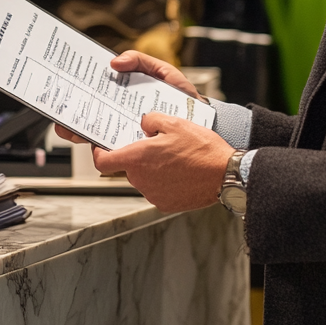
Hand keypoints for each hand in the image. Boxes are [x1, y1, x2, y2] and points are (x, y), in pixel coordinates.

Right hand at [53, 50, 199, 143]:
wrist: (202, 121)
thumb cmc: (181, 95)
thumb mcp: (162, 70)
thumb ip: (140, 60)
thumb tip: (115, 62)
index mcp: (121, 93)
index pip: (92, 90)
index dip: (75, 87)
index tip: (63, 82)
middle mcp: (118, 113)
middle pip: (85, 113)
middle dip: (68, 111)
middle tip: (62, 107)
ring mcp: (124, 131)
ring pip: (93, 133)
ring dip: (79, 131)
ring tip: (73, 126)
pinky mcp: (133, 148)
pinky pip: (113, 149)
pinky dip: (101, 146)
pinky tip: (95, 141)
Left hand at [91, 112, 234, 212]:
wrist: (225, 174)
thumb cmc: (201, 149)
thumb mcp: (174, 122)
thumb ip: (151, 119)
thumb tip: (145, 123)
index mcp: (137, 159)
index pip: (102, 162)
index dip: (99, 154)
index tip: (102, 147)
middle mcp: (141, 180)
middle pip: (127, 168)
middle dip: (137, 156)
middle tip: (155, 145)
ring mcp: (153, 194)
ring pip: (143, 178)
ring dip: (152, 168)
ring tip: (174, 157)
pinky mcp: (166, 204)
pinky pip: (157, 189)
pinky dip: (164, 181)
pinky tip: (180, 171)